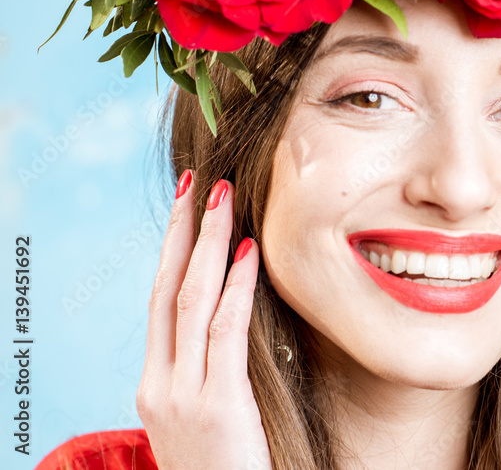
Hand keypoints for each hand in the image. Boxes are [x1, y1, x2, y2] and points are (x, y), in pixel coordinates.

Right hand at [136, 173, 271, 469]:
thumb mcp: (208, 416)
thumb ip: (213, 370)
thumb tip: (237, 316)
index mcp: (155, 386)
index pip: (159, 304)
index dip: (172, 252)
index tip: (186, 207)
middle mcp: (159, 386)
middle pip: (165, 290)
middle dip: (180, 232)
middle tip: (195, 181)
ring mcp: (182, 396)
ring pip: (190, 302)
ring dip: (207, 244)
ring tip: (220, 197)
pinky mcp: (216, 406)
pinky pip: (225, 332)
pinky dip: (235, 287)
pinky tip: (248, 251)